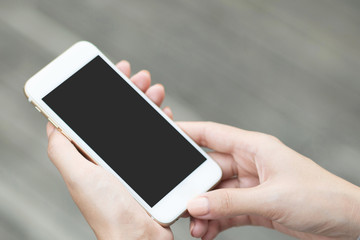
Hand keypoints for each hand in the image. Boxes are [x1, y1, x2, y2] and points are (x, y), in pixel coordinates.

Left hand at [47, 61, 172, 239]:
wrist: (139, 238)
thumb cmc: (109, 211)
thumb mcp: (78, 176)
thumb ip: (62, 149)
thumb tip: (53, 122)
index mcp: (91, 154)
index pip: (95, 113)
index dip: (105, 89)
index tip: (116, 72)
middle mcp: (110, 155)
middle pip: (121, 114)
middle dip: (132, 91)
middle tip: (142, 77)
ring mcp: (132, 161)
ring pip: (141, 123)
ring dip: (149, 103)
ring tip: (158, 91)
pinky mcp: (151, 168)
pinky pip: (158, 139)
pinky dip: (162, 124)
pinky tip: (167, 116)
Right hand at [183, 122, 359, 239]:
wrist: (348, 224)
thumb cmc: (321, 198)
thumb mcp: (271, 199)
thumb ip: (231, 203)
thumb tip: (196, 204)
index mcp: (255, 148)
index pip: (212, 134)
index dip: (187, 132)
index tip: (165, 136)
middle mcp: (251, 164)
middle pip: (210, 170)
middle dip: (192, 185)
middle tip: (176, 199)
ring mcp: (253, 186)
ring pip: (217, 194)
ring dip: (204, 209)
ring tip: (193, 225)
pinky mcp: (256, 206)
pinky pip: (228, 211)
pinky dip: (216, 221)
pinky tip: (206, 231)